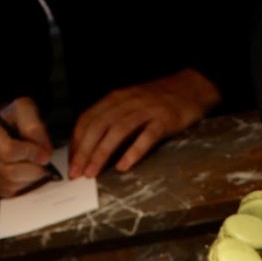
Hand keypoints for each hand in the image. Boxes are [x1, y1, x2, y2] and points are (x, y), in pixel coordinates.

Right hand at [0, 97, 54, 197]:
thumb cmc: (13, 119)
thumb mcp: (26, 111)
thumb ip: (35, 128)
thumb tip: (43, 155)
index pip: (9, 152)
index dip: (32, 155)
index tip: (45, 154)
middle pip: (9, 172)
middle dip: (33, 171)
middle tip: (43, 165)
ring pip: (8, 185)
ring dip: (27, 180)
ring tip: (33, 168)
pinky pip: (3, 193)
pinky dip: (18, 186)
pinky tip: (23, 175)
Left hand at [68, 68, 219, 178]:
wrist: (190, 86)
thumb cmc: (156, 100)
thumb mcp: (129, 103)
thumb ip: (112, 119)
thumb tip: (91, 146)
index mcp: (115, 98)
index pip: (88, 119)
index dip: (77, 141)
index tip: (71, 162)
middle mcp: (127, 101)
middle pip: (99, 126)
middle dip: (84, 151)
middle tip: (76, 173)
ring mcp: (146, 110)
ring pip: (118, 131)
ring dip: (102, 153)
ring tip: (92, 173)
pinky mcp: (164, 119)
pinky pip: (146, 136)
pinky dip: (133, 151)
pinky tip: (123, 166)